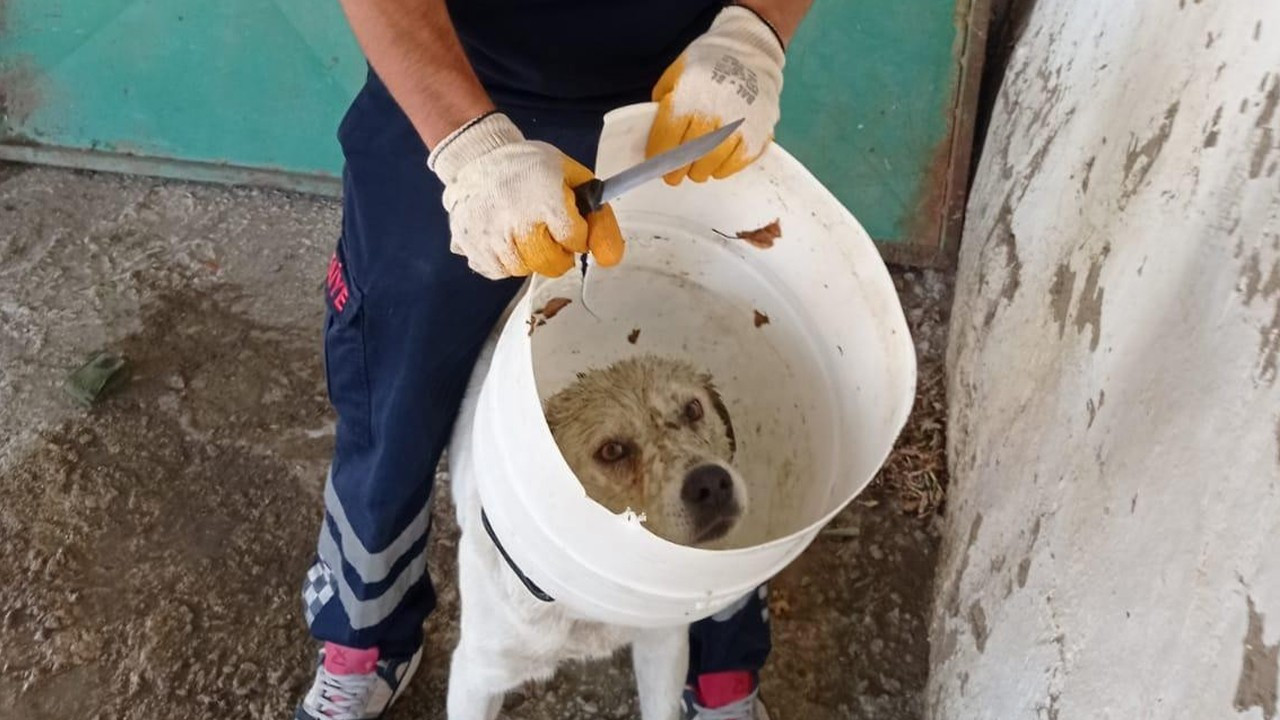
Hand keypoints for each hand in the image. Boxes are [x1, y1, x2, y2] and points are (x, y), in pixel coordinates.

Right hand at [428, 113, 624, 278]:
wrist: (477, 155)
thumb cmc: (529, 166)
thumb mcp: (572, 177)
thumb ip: (598, 216)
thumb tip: (611, 258)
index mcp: (548, 201)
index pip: (576, 241)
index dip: (577, 235)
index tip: (569, 224)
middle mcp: (519, 223)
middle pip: (552, 264)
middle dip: (558, 253)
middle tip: (549, 235)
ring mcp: (492, 237)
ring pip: (524, 270)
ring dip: (530, 257)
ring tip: (524, 232)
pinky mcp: (472, 246)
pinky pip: (498, 271)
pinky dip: (504, 261)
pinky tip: (504, 238)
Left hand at [647, 6, 785, 184]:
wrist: (750, 50)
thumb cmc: (708, 62)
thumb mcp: (675, 73)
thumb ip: (662, 102)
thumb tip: (656, 132)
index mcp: (687, 99)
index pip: (666, 141)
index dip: (659, 158)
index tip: (656, 165)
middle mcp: (712, 115)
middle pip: (688, 158)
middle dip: (677, 171)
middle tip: (674, 175)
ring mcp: (737, 127)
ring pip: (711, 165)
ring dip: (700, 171)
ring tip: (696, 168)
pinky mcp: (757, 134)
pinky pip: (736, 164)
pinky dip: (723, 169)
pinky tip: (717, 164)